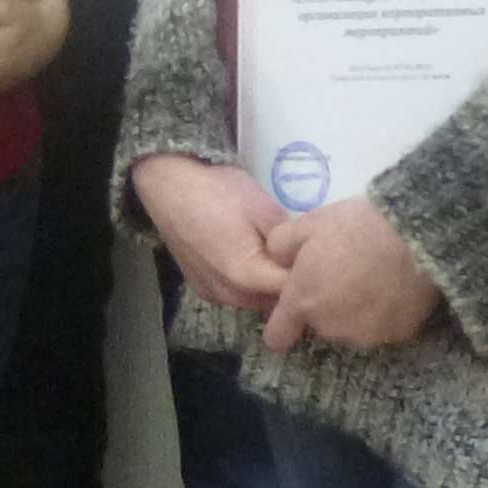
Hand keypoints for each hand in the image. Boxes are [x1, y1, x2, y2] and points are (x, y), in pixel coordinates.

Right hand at [134, 151, 292, 314]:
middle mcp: (226, 293)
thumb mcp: (264, 207)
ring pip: (253, 302)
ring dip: (267, 288)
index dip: (308, 277)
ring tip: (276, 260)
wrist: (168, 184)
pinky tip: (251, 261)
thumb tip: (303, 258)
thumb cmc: (218, 190)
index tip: (319, 261)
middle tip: (301, 260)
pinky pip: (234, 296)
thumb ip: (288, 241)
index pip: (291, 290)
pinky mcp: (200, 288)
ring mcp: (211, 293)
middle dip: (289, 286)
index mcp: (245, 274)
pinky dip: (248, 286)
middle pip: (272, 303)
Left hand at [260, 192, 443, 351]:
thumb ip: (280, 245)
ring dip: (354, 310)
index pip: (277, 336)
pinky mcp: (398, 334)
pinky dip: (384, 312)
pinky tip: (394, 286)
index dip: (281, 325)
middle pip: (319, 324)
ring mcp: (366, 335)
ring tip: (372, 276)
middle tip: (342, 271)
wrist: (416, 235)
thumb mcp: (308, 223)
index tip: (292, 311)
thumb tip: (275, 259)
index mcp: (303, 302)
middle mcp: (330, 327)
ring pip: (351, 326)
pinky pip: (382, 326)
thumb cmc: (356, 227)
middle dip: (325, 304)